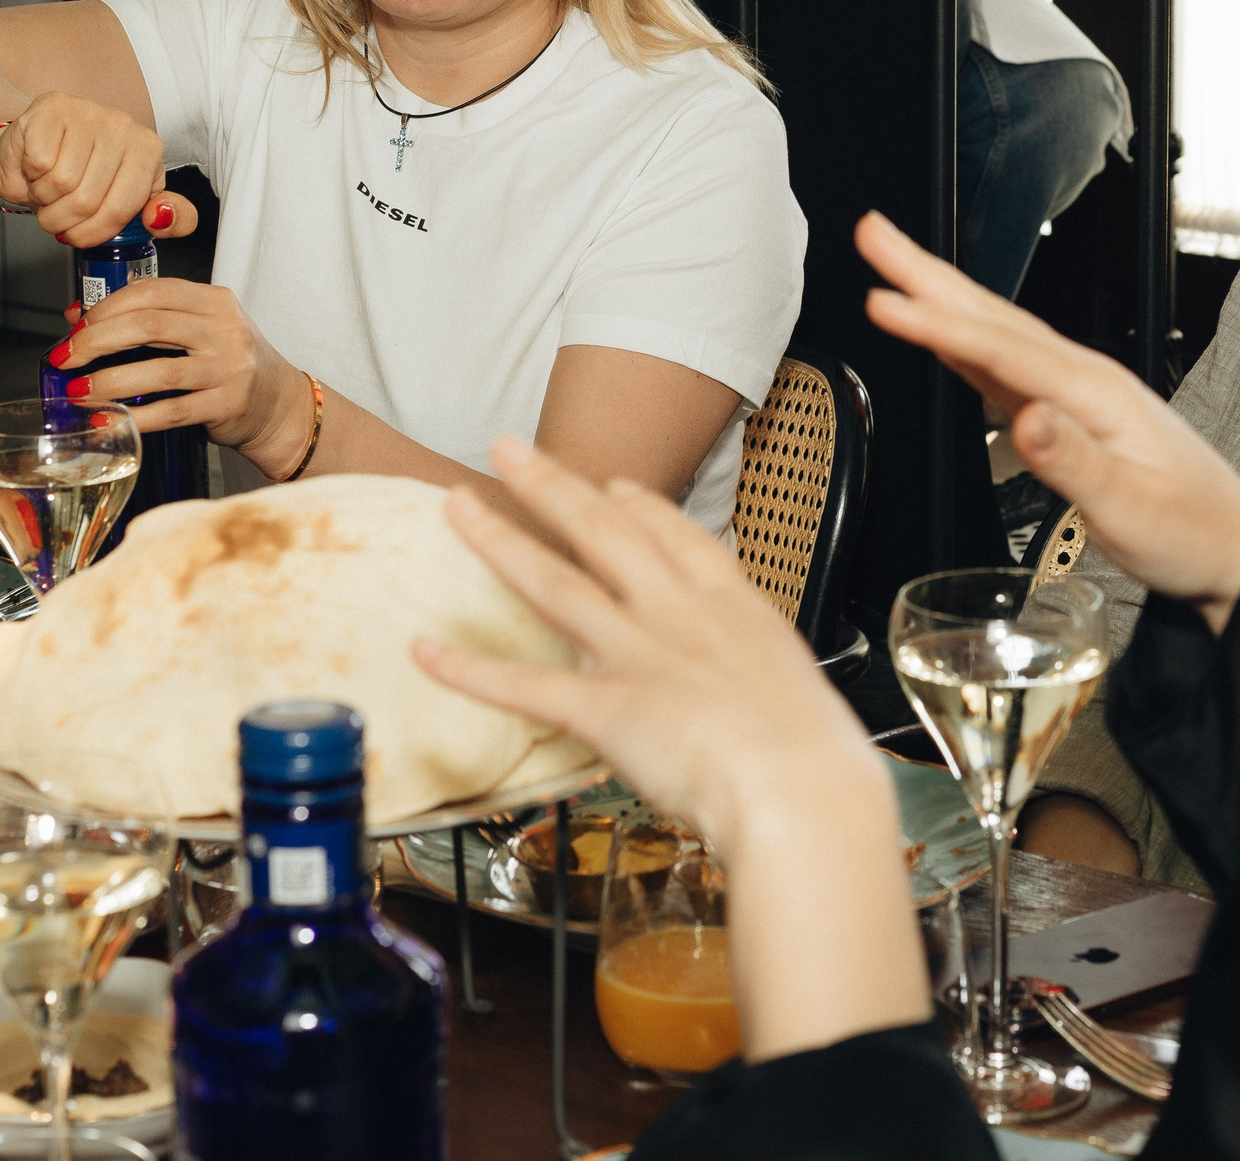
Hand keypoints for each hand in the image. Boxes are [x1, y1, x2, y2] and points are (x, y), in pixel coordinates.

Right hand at [0, 91, 197, 248]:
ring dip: (43, 198)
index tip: (78, 236)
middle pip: (86, 200)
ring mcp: (89, 112)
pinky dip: (27, 176)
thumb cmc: (79, 177)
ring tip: (45, 189)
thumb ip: (163, 218)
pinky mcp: (53, 107)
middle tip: (54, 213)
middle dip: (61, 219)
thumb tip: (161, 218)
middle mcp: (124, 126)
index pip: (121, 210)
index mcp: (148, 151)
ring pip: (61, 183)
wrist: (32, 149)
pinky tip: (34, 169)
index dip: (91, 233)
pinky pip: (39, 163)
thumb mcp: (128, 203)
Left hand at [50, 278, 310, 468]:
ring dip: (110, 382)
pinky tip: (110, 421)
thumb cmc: (229, 364)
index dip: (106, 308)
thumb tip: (76, 317)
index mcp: (215, 301)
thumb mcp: (197, 330)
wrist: (280, 405)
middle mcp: (225, 330)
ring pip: (159, 371)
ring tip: (78, 392)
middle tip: (66, 358)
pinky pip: (173, 411)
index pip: (152, 292)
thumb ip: (145, 319)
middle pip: (150, 325)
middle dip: (97, 341)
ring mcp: (230, 368)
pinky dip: (137, 418)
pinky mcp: (228, 405)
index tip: (76, 327)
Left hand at [418, 441, 885, 855]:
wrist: (799, 790)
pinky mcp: (603, 707)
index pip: (677, 538)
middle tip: (510, 449)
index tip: (614, 485)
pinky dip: (469, 671)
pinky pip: (523, 685)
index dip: (640, 507)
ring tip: (458, 505)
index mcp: (733, 608)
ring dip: (500, 540)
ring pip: (554, 583)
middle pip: (605, 533)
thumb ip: (758, 677)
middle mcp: (679, 615)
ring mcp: (637, 655)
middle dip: (553, 486)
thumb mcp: (797, 690)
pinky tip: (427, 651)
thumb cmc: (812, 758)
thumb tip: (753, 694)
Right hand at [857, 212, 1239, 614]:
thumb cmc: (1189, 531)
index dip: (937, 324)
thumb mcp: (1131, 507)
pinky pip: (1003, 363)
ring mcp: (1077, 390)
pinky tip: (939, 332)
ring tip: (891, 263)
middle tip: (874, 233)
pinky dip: (963, 338)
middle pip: (992, 314)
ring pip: (994, 329)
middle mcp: (1086, 378)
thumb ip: (1075, 462)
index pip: (1000, 348)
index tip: (885, 303)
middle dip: (928, 272)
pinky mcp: (1068, 410)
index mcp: (1096, 393)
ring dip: (940, 293)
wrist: (1230, 548)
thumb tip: (1028, 419)